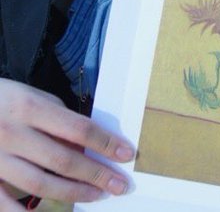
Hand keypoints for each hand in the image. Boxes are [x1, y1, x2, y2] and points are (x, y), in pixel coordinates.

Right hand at [0, 78, 133, 208]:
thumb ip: (59, 120)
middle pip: (63, 160)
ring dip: (73, 193)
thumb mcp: (34, 98)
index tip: (127, 154)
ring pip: (39, 184)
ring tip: (97, 196)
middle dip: (96, 174)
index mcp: (30, 108)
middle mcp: (13, 134)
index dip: (106, 143)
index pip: (78, 128)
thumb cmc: (4, 101)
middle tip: (120, 185)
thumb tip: (87, 147)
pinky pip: (3, 203)